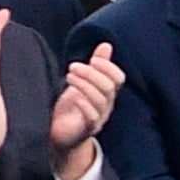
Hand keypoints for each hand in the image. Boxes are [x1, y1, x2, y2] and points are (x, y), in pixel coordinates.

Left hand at [47, 42, 126, 159]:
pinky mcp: (88, 129)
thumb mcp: (83, 81)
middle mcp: (107, 105)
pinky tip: (73, 97)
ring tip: (69, 77)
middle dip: (90, 73)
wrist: (61, 134)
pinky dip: (84, 104)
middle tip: (73, 67)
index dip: (108, 67)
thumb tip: (106, 44)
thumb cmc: (72, 106)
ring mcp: (99, 118)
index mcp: (107, 92)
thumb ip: (96, 65)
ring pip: (99, 100)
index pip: (118, 78)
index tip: (93, 59)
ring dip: (83, 85)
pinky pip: (92, 117)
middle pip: (108, 87)